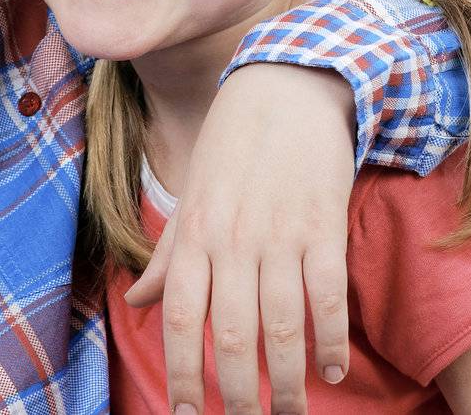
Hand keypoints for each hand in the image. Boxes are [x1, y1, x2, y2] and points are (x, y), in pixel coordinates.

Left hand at [124, 64, 355, 414]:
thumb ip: (168, 256)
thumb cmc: (233, 149)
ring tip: (289, 412)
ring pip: (281, 327)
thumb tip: (138, 306)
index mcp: (195, 235)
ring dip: (286, 382)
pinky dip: (331, 337)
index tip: (186, 412)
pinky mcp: (323, 226)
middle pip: (231, 336)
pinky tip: (332, 368)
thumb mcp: (192, 198)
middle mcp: (232, 240)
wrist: (285, 88)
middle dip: (237, 393)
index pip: (181, 318)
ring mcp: (279, 235)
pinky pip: (327, 295)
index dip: (181, 371)